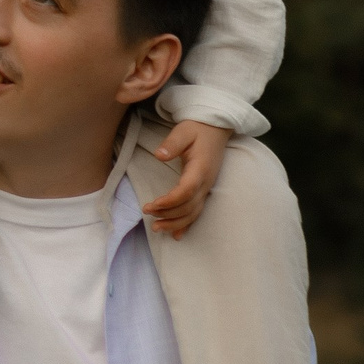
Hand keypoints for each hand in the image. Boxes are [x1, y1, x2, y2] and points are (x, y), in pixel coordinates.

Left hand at [143, 119, 230, 235]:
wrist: (215, 129)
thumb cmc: (198, 129)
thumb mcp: (184, 131)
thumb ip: (172, 143)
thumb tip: (159, 155)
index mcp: (200, 169)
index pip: (186, 191)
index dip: (169, 201)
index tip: (151, 205)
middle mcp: (206, 182)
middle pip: (188, 206)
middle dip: (168, 215)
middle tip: (148, 214)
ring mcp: (207, 188)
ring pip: (193, 213)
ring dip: (175, 223)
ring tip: (157, 228)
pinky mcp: (205, 190)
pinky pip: (197, 211)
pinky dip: (187, 224)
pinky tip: (177, 235)